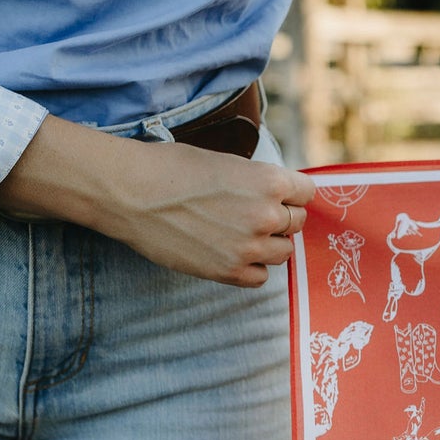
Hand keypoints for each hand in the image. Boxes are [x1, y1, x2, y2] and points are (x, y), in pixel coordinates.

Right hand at [0, 115, 315, 285]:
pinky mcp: (228, 271)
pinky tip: (230, 253)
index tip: (279, 196)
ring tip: (238, 233)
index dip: (292, 193)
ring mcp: (249, 246)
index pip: (307, 193)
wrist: (132, 193)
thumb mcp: (227, 162)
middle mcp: (267, 215)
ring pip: (282, 252)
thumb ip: (259, 181)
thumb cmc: (173, 168)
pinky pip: (259, 277)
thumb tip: (278, 195)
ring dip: (267, 243)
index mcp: (270, 181)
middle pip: (296, 223)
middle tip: (251, 213)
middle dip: (279, 218)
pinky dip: (250, 267)